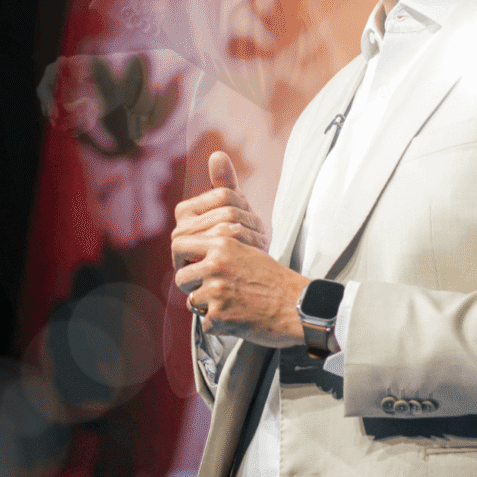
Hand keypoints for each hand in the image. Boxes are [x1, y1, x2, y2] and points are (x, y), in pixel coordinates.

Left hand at [172, 151, 306, 346]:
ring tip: (228, 299)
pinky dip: (217, 322)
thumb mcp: (250, 226)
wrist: (299, 306)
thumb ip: (229, 190)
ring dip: (205, 303)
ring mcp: (217, 291)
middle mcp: (217, 263)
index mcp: (223, 241)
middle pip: (179, 275)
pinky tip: (237, 315)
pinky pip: (202, 320)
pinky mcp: (220, 316)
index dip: (185, 257)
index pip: (178, 245)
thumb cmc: (272, 267)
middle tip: (212, 284)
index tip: (198, 263)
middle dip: (192, 282)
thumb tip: (216, 154)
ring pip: (189, 299)